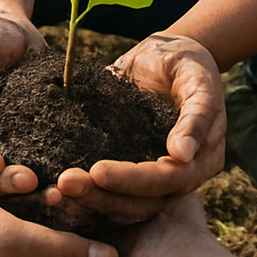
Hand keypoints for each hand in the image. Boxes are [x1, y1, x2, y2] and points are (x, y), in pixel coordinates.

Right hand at [0, 189, 116, 256]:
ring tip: (75, 186)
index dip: (117, 241)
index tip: (130, 205)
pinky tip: (42, 197)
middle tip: (104, 188)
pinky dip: (39, 224)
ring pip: (53, 253)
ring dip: (66, 221)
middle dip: (92, 227)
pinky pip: (28, 249)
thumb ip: (61, 253)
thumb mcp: (11, 241)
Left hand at [51, 34, 225, 209]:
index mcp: (202, 161)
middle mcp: (178, 176)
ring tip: (56, 190)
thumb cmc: (189, 64)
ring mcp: (152, 175)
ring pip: (122, 200)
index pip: (166, 180)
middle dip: (103, 196)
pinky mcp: (128, 167)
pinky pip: (108, 187)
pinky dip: (85, 189)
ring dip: (89, 198)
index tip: (97, 172)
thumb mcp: (199, 81)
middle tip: (65, 185)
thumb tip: (182, 155)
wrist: (168, 55)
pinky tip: (54, 187)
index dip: (133, 180)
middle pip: (142, 200)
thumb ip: (195, 116)